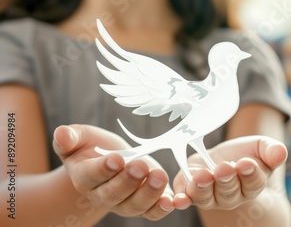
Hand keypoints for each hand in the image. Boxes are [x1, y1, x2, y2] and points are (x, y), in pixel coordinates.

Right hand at [52, 125, 173, 220]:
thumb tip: (61, 134)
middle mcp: (103, 195)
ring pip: (134, 205)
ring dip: (149, 193)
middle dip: (128, 181)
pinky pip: (152, 212)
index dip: (104, 168)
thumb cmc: (94, 146)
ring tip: (159, 176)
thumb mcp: (81, 137)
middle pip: (114, 194)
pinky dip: (162, 208)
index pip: (92, 176)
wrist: (112, 158)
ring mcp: (124, 202)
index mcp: (84, 177)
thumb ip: (70, 137)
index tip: (116, 158)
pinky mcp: (144, 204)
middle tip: (140, 165)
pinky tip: (173, 200)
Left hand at [172, 136, 286, 210]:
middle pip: (229, 192)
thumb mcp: (262, 147)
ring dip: (204, 188)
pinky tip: (179, 198)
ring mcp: (210, 196)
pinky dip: (182, 199)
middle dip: (226, 179)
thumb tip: (281, 152)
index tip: (246, 163)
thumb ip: (272, 150)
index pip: (253, 183)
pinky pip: (186, 198)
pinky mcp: (190, 191)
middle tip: (224, 167)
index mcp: (252, 185)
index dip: (249, 174)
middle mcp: (232, 196)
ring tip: (203, 176)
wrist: (224, 155)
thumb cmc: (247, 153)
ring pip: (207, 196)